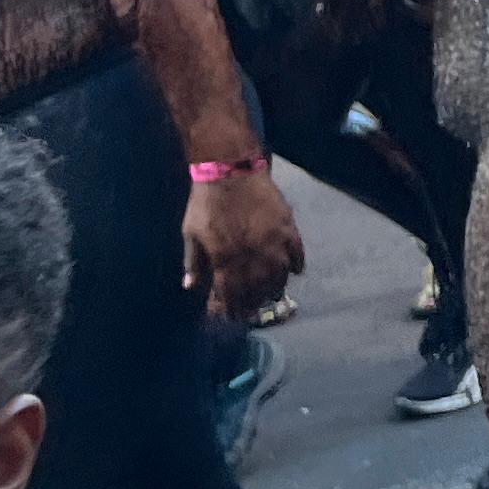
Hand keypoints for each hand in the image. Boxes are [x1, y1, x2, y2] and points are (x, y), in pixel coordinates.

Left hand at [181, 165, 302, 321]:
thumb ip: (193, 261)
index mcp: (225, 258)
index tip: (229, 316)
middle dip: (252, 304)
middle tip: (251, 312)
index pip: (229, 292)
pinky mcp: (288, 228)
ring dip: (275, 289)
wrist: (230, 172)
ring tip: (271, 297)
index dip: (230, 307)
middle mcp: (251, 255)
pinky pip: (297, 253)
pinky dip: (296, 266)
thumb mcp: (191, 233)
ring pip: (279, 276)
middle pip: (256, 289)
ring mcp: (273, 242)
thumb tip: (191, 287)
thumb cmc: (206, 203)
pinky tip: (294, 272)